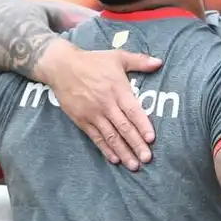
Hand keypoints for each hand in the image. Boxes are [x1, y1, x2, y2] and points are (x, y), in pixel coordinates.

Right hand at [37, 41, 162, 169]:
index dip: (142, 125)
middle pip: (124, 127)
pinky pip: (96, 137)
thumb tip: (160, 62)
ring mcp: (93, 114)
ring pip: (110, 136)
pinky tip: (114, 159)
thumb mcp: (117, 56)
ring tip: (133, 164)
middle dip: (136, 144)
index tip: (151, 139)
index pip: (133, 111)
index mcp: (117, 89)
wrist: (61, 67)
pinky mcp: (82, 120)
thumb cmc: (92, 61)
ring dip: (123, 152)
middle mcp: (106, 104)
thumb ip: (140, 61)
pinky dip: (105, 149)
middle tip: (147, 158)